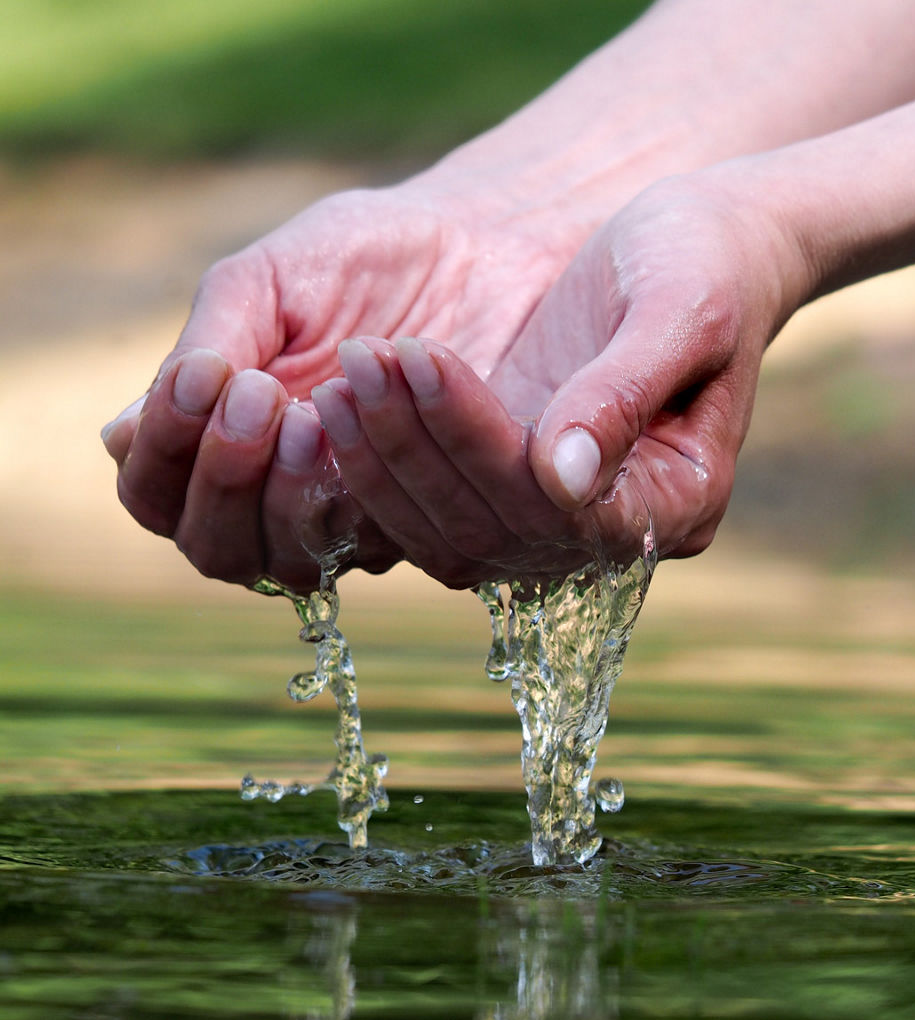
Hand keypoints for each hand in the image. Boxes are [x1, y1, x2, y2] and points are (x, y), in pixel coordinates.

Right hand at [102, 180, 578, 591]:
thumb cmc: (362, 259)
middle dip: (223, 480)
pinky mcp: (419, 521)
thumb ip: (206, 351)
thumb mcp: (267, 284)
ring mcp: (344, 517)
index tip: (202, 378)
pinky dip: (361, 487)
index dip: (164, 454)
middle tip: (260, 397)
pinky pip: (373, 541)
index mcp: (216, 439)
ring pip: (284, 562)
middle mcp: (272, 496)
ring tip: (312, 414)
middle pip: (214, 549)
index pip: (155, 494)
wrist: (482, 247)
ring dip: (286, 496)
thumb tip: (118, 437)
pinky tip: (370, 422)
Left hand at [310, 171, 805, 585]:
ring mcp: (553, 524)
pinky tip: (339, 399)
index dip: (483, 440)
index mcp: (677, 501)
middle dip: (417, 444)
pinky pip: (427, 513)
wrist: (701, 246)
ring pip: (447, 533)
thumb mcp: (682, 308)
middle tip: (361, 358)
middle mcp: (610, 532)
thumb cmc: (708, 261)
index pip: (561, 505)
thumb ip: (624, 393)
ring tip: (343, 373)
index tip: (426, 356)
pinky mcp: (504, 495)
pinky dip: (378, 465)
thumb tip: (563, 481)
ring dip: (384, 458)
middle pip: (492, 527)